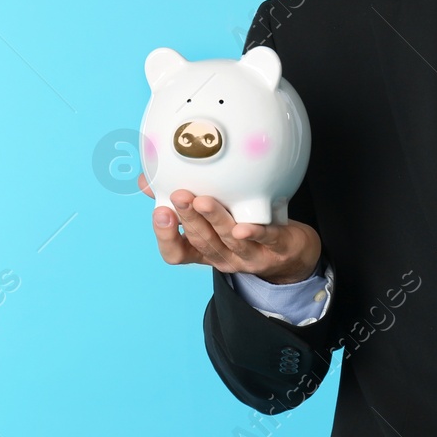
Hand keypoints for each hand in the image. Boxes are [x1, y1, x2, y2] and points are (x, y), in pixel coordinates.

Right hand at [139, 174, 322, 284]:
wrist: (291, 251)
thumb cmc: (242, 225)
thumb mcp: (210, 218)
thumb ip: (178, 199)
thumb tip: (145, 180)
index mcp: (204, 250)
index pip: (176, 252)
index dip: (167, 236)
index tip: (160, 212)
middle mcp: (223, 256)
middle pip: (202, 242)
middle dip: (189, 219)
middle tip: (179, 197)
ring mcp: (250, 255)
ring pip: (230, 239)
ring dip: (215, 220)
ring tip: (204, 201)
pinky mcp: (278, 248)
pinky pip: (267, 240)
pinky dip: (255, 232)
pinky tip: (246, 226)